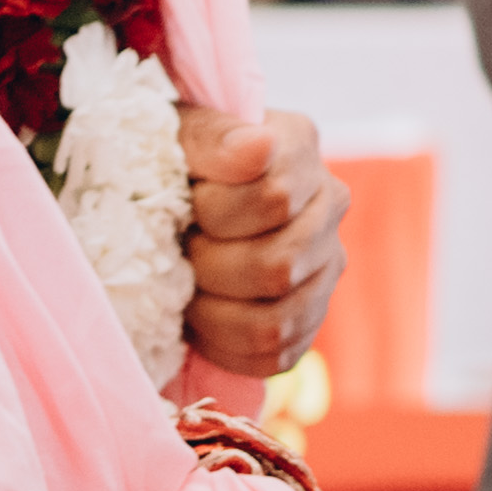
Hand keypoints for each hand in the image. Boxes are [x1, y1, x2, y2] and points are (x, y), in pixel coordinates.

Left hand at [181, 108, 343, 377]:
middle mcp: (329, 205)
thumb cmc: (167, 160)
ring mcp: (326, 266)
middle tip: (179, 250)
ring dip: (213, 313)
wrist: (163, 202)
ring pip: (278, 320)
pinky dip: (223, 346)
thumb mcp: (175, 135)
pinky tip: (199, 319)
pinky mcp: (309, 319)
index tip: (185, 202)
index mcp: (299, 147)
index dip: (214, 212)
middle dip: (209, 265)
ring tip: (185, 289)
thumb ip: (214, 136)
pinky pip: (275, 355)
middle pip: (279, 266)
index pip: (275, 198)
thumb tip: (259, 148)